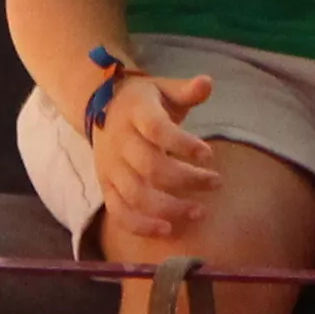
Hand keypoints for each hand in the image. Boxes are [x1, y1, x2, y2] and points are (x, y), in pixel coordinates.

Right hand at [91, 70, 225, 242]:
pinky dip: (141, 225)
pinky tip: (168, 230)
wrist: (99, 108)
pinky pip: (119, 212)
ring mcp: (111, 167)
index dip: (182, 143)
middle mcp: (120, 142)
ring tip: (199, 211)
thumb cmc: (143, 102)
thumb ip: (185, 90)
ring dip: (169, 208)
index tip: (209, 154)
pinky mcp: (106, 186)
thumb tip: (207, 83)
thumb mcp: (162, 89)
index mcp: (135, 114)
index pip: (157, 130)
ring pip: (136, 194)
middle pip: (150, 167)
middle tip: (215, 182)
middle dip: (186, 179)